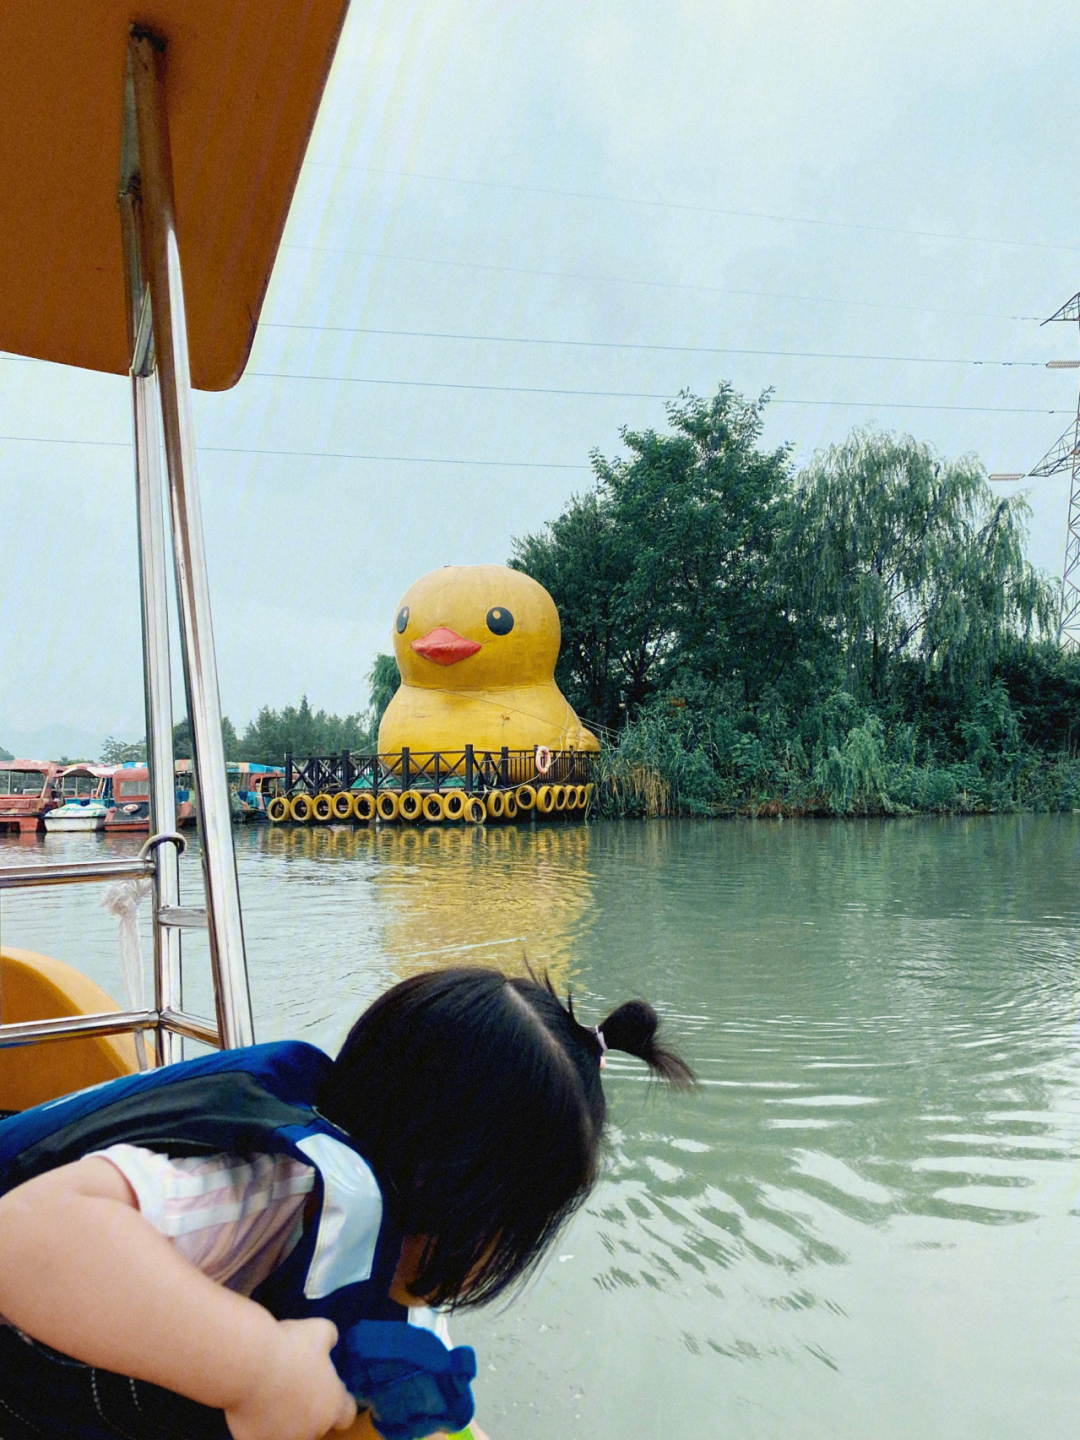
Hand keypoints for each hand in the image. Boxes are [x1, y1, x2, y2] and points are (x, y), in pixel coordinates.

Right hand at [225, 1318, 356, 1439]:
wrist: (248, 1366)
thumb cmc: (289, 1347)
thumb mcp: (318, 1330)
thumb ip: (330, 1338)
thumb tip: (331, 1341)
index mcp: (332, 1405)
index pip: (347, 1414)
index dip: (339, 1401)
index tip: (330, 1387)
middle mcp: (312, 1429)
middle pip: (318, 1424)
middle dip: (311, 1409)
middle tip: (296, 1385)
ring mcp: (283, 1439)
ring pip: (289, 1432)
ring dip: (285, 1417)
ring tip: (272, 1392)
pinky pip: (261, 1433)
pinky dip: (258, 1421)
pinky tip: (252, 1401)